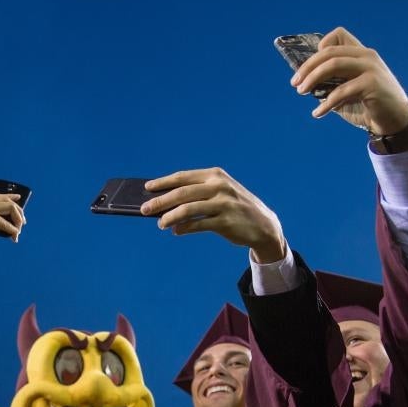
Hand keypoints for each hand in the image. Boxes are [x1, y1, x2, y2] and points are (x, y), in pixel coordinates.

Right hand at [0, 193, 24, 255]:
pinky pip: (7, 224)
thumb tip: (8, 218)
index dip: (9, 196)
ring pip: (10, 208)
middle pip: (6, 201)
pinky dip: (12, 231)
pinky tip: (14, 237)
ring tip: (18, 230)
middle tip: (22, 222)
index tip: (18, 198)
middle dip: (18, 210)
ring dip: (17, 220)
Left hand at [140, 168, 285, 262]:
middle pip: (182, 192)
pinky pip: (199, 225)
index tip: (147, 188)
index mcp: (215, 175)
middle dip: (161, 201)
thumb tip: (166, 203)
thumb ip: (197, 194)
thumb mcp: (220, 192)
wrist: (263, 224)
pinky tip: (176, 231)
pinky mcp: (226, 222)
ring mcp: (224, 204)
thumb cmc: (234, 207)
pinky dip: (185, 228)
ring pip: (188, 209)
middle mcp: (219, 186)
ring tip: (160, 223)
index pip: (183, 177)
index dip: (163, 182)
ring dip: (170, 217)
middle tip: (144, 209)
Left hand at [290, 27, 407, 135]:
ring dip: (313, 78)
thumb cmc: (368, 106)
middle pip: (330, 52)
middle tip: (295, 82)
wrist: (394, 122)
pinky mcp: (372, 84)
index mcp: (361, 54)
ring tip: (301, 92)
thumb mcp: (347, 91)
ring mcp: (371, 68)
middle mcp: (366, 56)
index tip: (308, 66)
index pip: (338, 35)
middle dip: (307, 67)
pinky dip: (326, 103)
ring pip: (334, 64)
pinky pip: (342, 90)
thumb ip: (331, 84)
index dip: (320, 47)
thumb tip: (305, 84)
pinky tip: (318, 113)